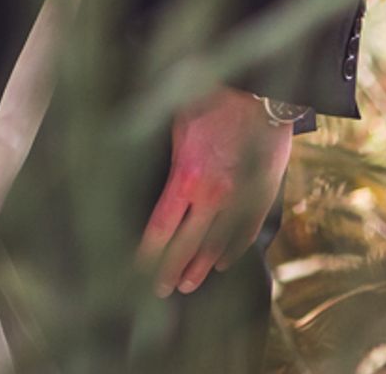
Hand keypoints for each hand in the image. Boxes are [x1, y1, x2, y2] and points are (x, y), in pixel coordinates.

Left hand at [140, 89, 293, 296]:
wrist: (261, 94)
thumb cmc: (211, 101)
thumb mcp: (174, 122)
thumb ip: (159, 152)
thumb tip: (123, 153)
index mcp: (187, 177)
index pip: (162, 227)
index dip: (149, 252)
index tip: (137, 269)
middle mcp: (213, 196)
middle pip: (188, 244)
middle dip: (171, 269)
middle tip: (159, 290)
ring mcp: (240, 199)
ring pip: (217, 244)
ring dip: (201, 267)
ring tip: (187, 284)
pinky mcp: (261, 196)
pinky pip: (245, 231)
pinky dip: (232, 251)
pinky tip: (221, 264)